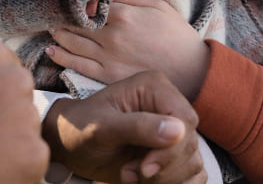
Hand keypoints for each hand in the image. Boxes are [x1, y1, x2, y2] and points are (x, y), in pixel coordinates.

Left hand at [43, 71, 204, 182]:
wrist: (70, 145)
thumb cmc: (81, 127)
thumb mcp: (102, 127)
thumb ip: (138, 127)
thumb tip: (178, 131)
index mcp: (154, 88)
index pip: (185, 121)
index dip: (171, 150)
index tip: (145, 168)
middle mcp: (168, 105)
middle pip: (190, 144)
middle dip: (162, 167)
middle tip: (129, 172)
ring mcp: (173, 129)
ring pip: (192, 162)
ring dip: (164, 179)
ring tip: (130, 174)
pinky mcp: (173, 152)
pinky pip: (193, 174)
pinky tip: (147, 183)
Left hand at [48, 0, 209, 99]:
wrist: (192, 73)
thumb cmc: (177, 36)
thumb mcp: (158, 7)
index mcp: (123, 14)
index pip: (87, 2)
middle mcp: (111, 35)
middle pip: (74, 21)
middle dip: (60, 14)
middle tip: (49, 8)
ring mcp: (107, 57)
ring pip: (72, 42)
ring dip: (57, 33)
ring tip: (48, 25)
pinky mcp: (107, 76)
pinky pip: (78, 65)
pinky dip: (61, 57)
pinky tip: (51, 50)